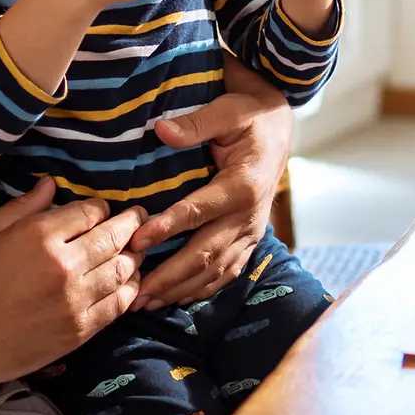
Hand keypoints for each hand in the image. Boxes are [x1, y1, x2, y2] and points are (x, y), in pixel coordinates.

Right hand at [0, 179, 146, 389]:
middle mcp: (66, 266)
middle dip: (130, 223)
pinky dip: (129, 289)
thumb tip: (50, 183)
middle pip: (114, 237)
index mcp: (42, 236)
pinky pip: (118, 305)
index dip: (100, 208)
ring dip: (134, 255)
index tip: (100, 210)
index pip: (91, 212)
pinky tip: (129, 282)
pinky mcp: (80, 330)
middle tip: (139, 217)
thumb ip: (22, 207)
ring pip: (123, 269)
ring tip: (136, 247)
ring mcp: (76, 300)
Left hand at [127, 84, 291, 309]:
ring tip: (146, 303)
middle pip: (205, 252)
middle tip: (134, 292)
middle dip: (168, 276)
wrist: (279, 129)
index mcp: (243, 185)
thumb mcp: (226, 111)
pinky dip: (203, 289)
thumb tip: (161, 130)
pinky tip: (177, 299)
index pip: (198, 212)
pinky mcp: (251, 239)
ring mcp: (252, 231)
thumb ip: (195, 124)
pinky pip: (228, 271)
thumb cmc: (249, 116)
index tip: (136, 242)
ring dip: (180, 289)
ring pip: (215, 269)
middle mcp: (249, 215)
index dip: (166, 228)